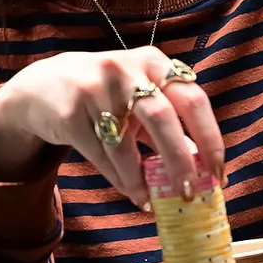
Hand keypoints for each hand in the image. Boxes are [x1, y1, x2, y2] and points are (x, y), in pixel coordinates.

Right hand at [0, 46, 223, 207]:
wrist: (44, 85)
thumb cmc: (107, 94)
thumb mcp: (140, 96)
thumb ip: (171, 123)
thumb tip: (203, 166)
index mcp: (154, 62)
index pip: (193, 99)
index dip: (210, 138)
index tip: (218, 172)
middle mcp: (127, 70)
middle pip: (162, 118)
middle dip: (180, 161)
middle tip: (189, 192)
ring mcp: (95, 89)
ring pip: (126, 145)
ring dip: (142, 179)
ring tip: (152, 199)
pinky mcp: (70, 113)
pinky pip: (101, 155)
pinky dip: (120, 179)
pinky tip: (131, 192)